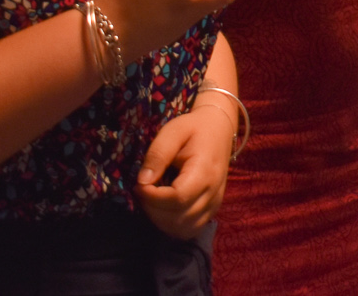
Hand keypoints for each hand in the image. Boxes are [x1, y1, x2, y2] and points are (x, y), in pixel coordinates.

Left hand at [134, 104, 231, 238]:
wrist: (218, 129)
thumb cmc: (194, 128)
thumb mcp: (173, 131)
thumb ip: (157, 154)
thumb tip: (142, 181)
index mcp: (205, 171)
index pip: (177, 198)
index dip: (152, 197)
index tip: (139, 185)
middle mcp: (213, 192)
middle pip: (179, 218)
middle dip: (152, 209)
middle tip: (142, 190)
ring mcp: (214, 204)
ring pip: (184, 229)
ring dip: (160, 220)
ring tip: (152, 200)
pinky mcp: (212, 210)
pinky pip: (190, 230)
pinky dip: (173, 226)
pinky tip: (163, 209)